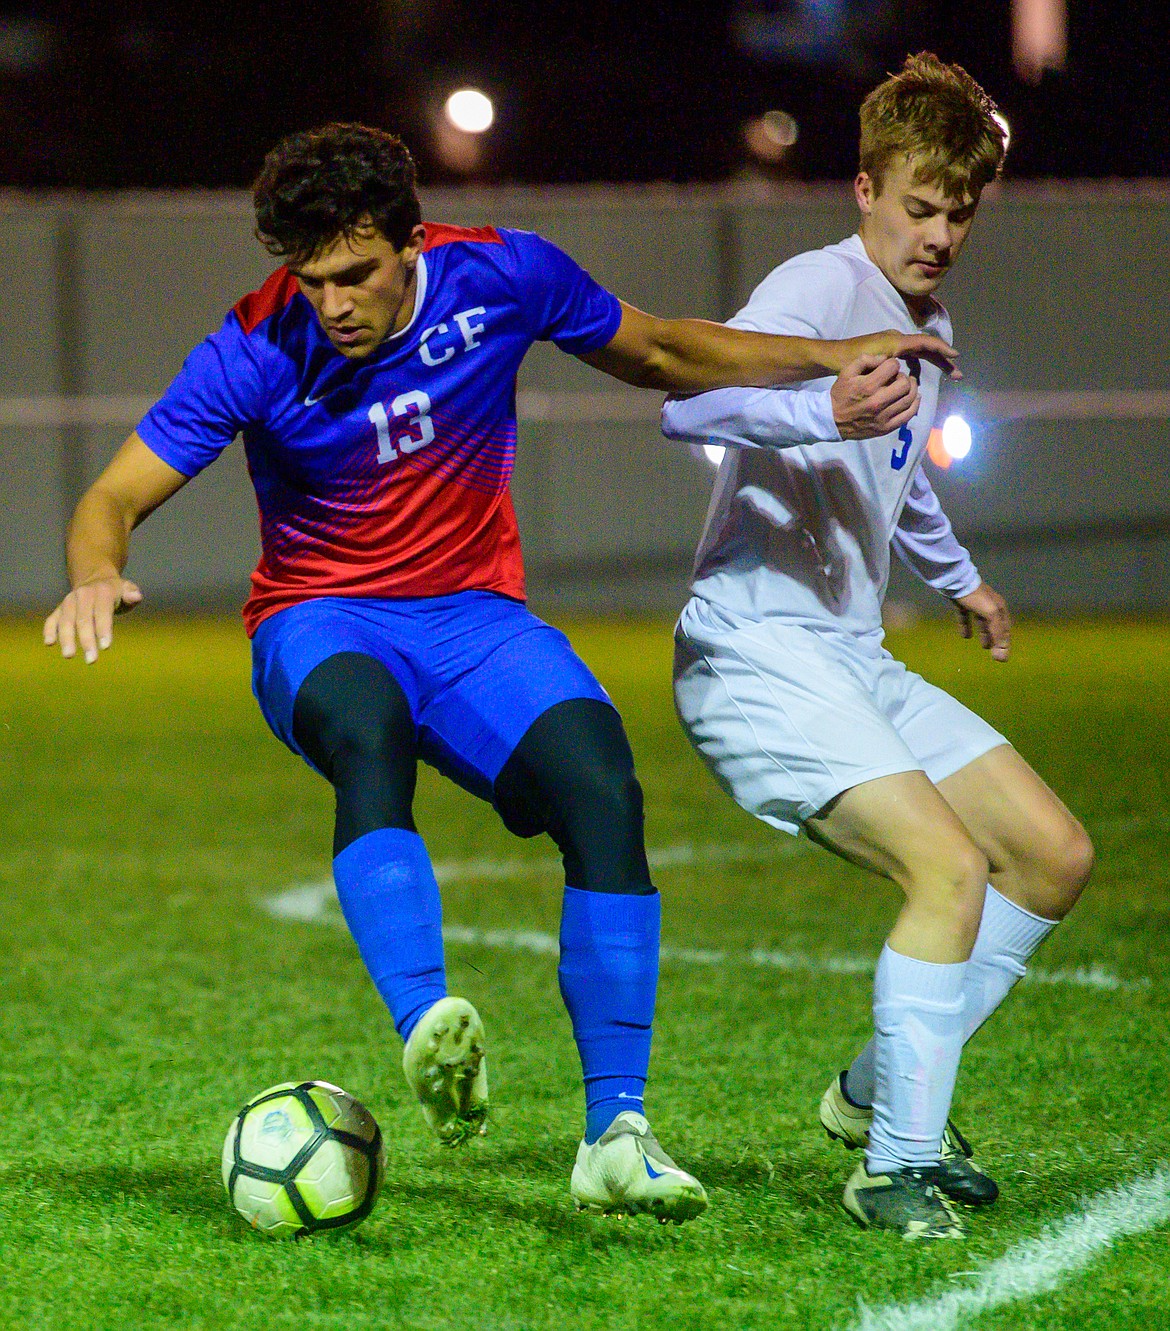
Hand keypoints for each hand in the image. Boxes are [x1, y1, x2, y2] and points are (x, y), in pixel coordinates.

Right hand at [43, 574, 142, 663]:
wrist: (94, 580)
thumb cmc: (115, 592)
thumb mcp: (127, 589)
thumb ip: (132, 594)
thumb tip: (135, 596)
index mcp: (101, 592)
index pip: (102, 612)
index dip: (103, 629)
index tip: (105, 647)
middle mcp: (82, 595)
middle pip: (83, 620)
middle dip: (86, 640)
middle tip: (91, 660)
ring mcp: (69, 602)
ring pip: (66, 621)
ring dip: (66, 639)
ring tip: (69, 655)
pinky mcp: (59, 609)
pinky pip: (52, 619)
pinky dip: (49, 630)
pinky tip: (49, 643)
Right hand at [831, 355, 921, 438]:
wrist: (832, 420)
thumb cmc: (841, 394)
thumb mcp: (846, 372)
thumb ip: (865, 360)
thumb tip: (885, 358)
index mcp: (867, 386)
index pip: (893, 367)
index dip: (892, 364)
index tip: (888, 368)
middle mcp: (877, 402)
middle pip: (905, 383)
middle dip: (904, 377)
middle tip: (898, 378)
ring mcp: (883, 416)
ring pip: (910, 398)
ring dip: (911, 388)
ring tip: (906, 386)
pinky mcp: (886, 427)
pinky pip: (909, 415)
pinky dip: (915, 404)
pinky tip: (913, 398)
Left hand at [836, 330, 960, 379]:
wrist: (832, 355)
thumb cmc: (848, 359)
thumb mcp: (869, 362)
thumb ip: (889, 364)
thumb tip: (907, 371)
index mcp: (895, 341)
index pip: (924, 342)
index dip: (941, 349)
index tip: (955, 356)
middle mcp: (896, 340)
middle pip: (926, 348)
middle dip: (943, 360)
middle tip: (958, 374)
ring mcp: (893, 344)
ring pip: (919, 352)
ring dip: (933, 363)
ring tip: (946, 375)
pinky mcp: (889, 350)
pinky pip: (910, 356)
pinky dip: (918, 365)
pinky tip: (918, 378)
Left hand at [955, 582, 1009, 661]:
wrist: (956, 581)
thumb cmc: (976, 597)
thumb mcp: (990, 613)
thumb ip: (996, 630)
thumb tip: (1001, 649)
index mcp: (999, 608)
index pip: (1005, 629)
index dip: (1004, 643)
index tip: (1002, 658)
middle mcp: (990, 606)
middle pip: (995, 627)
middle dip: (996, 640)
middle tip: (994, 655)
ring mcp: (976, 605)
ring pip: (983, 623)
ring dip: (985, 635)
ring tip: (984, 647)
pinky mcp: (963, 603)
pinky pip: (966, 617)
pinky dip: (967, 627)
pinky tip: (965, 636)